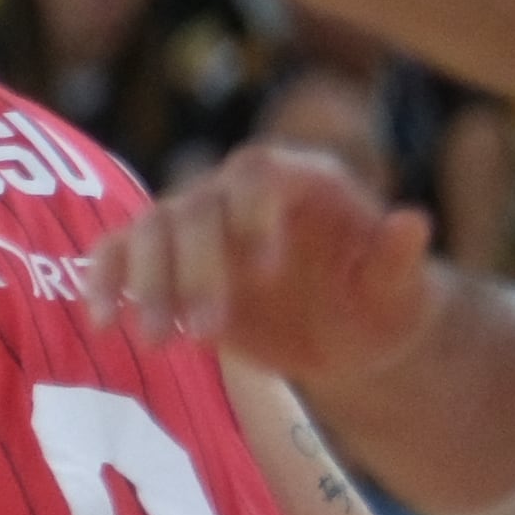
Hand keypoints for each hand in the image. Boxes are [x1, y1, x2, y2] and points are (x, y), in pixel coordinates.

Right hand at [89, 145, 442, 382]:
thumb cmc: (381, 306)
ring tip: (159, 342)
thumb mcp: (403, 292)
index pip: (258, 172)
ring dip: (148, 285)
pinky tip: (102, 324)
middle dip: (194, 270)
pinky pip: (118, 255)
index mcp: (300, 181)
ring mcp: (196, 222)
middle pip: (195, 207)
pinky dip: (104, 283)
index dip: (251, 213)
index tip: (265, 271)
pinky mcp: (164, 260)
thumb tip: (411, 220)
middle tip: (206, 334)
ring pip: (150, 231)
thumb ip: (400, 259)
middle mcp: (238, 192)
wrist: (344, 333)